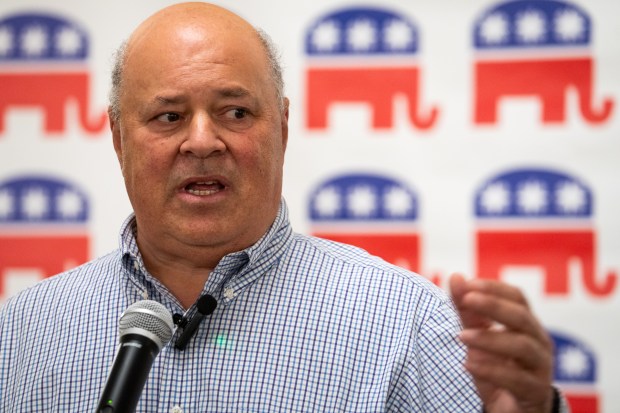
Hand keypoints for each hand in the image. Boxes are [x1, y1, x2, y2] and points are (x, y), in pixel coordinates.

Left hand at [449, 274, 553, 412]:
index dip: (494, 288)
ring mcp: (540, 368)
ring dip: (490, 338)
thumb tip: (455, 276)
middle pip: (522, 317)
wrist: (513, 411)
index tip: (467, 284)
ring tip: (461, 336)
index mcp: (526, 325)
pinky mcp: (535, 393)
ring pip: (523, 347)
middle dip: (494, 306)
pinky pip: (518, 380)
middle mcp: (539, 343)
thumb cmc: (498, 369)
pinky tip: (469, 364)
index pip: (517, 297)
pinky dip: (492, 370)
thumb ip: (466, 310)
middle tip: (466, 299)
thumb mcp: (478, 337)